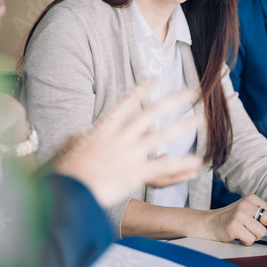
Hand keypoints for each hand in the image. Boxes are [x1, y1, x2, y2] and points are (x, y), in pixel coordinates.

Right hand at [53, 85, 202, 206]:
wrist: (69, 187)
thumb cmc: (66, 169)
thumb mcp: (69, 146)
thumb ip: (77, 138)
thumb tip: (76, 136)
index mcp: (105, 127)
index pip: (126, 102)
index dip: (141, 90)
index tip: (154, 79)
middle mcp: (121, 136)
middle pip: (151, 112)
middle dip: (172, 101)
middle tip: (190, 93)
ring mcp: (130, 153)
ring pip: (162, 135)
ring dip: (183, 125)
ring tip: (200, 119)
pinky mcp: (135, 172)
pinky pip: (163, 166)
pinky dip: (181, 163)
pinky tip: (196, 161)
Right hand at [200, 194, 266, 244]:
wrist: (210, 223)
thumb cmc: (230, 219)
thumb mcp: (247, 211)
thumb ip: (262, 216)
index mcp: (252, 199)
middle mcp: (246, 204)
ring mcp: (240, 214)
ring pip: (261, 233)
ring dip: (255, 237)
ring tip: (245, 233)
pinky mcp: (234, 225)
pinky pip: (250, 239)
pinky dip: (246, 242)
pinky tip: (239, 236)